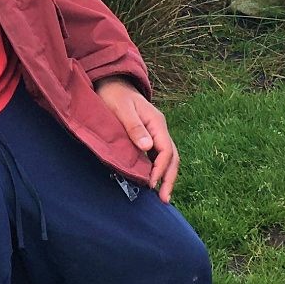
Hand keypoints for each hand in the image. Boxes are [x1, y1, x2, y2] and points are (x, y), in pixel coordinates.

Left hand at [96, 77, 177, 201]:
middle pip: (172, 157)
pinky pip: (158, 156)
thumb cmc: (115, 95)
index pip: (166, 150)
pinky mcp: (148, 137)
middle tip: (164, 199)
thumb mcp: (122, 109)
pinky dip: (158, 170)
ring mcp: (156, 134)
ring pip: (167, 158)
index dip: (160, 169)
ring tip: (162, 196)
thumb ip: (134, 127)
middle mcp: (160, 129)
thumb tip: (148, 147)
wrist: (112, 83)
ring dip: (166, 177)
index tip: (151, 183)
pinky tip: (153, 182)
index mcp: (157, 123)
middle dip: (169, 179)